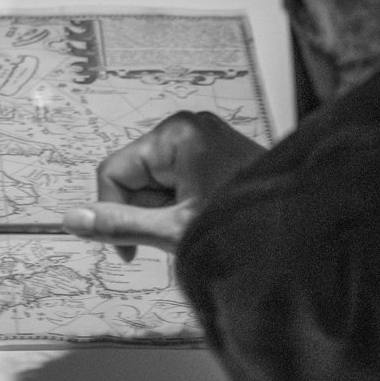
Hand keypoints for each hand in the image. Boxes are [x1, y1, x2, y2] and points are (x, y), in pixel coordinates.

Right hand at [62, 110, 267, 257]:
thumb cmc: (245, 228)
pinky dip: (186, 208)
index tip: (131, 252)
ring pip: (160, 183)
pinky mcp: (222, 155)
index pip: (115, 171)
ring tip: (198, 233)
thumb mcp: (174, 230)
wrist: (308, 239)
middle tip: (177, 239)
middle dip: (149, 213)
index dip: (113, 213)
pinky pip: (183, 181)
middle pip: (138, 175)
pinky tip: (207, 224)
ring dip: (168, 214)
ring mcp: (209, 140)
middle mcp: (190, 128)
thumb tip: (71, 220)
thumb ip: (119, 225)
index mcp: (175, 133)